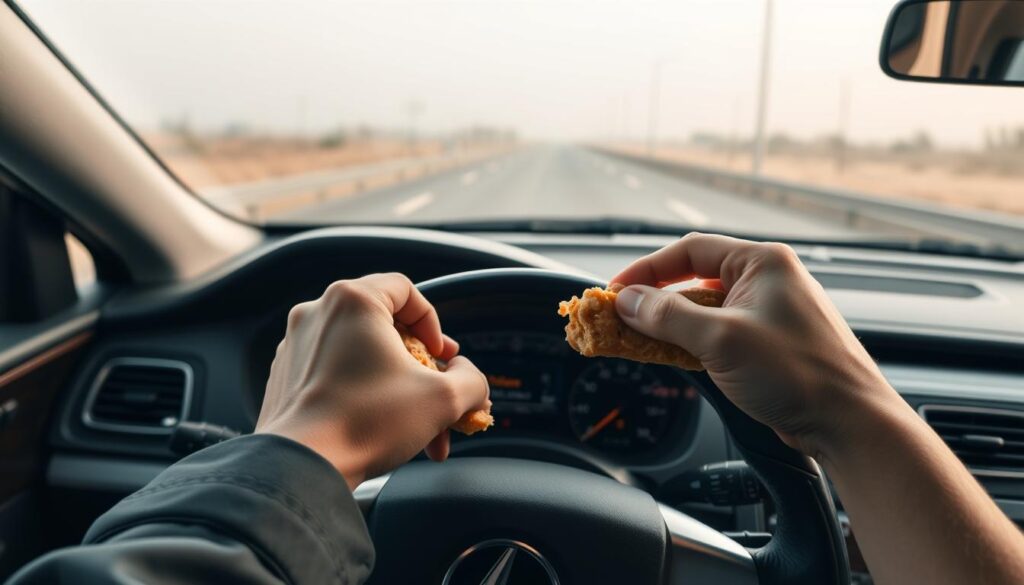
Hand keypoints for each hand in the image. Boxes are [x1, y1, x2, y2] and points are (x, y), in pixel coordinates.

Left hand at [255, 273, 488, 489]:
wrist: (302, 468)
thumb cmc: (367, 423)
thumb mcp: (443, 399)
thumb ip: (471, 379)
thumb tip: (468, 377)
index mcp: (352, 301)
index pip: (405, 290)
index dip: (433, 323)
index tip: (442, 358)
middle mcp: (317, 313)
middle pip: (383, 326)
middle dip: (419, 365)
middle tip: (436, 389)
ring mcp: (295, 345)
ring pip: (360, 354)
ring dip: (394, 385)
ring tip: (414, 423)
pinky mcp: (284, 376)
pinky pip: (334, 374)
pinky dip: (362, 393)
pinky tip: (381, 428)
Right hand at [611, 233, 901, 457]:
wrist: (848, 422)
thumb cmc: (800, 373)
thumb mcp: (722, 339)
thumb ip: (668, 317)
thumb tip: (629, 302)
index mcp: (762, 262)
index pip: (690, 250)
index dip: (647, 270)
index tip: (616, 291)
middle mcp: (766, 280)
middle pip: (693, 279)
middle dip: (654, 299)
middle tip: (620, 317)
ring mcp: (767, 313)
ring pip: (703, 309)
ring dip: (669, 324)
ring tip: (636, 339)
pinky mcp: (766, 344)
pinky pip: (716, 333)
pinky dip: (688, 342)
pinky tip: (668, 355)